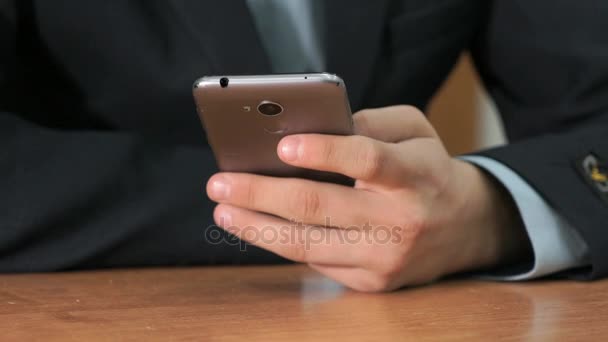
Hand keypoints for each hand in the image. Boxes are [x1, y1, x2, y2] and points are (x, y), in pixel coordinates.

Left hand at [206, 106, 530, 291]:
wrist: (465, 228)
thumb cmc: (429, 170)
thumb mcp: (414, 131)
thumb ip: (369, 121)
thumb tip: (312, 128)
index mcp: (415, 175)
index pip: (368, 160)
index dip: (325, 152)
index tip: (283, 145)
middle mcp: (400, 221)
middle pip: (320, 207)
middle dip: (262, 193)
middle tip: (221, 182)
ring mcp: (385, 258)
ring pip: (308, 244)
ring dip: (257, 227)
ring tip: (224, 210)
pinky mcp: (372, 282)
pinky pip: (316, 262)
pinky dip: (281, 244)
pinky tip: (257, 227)